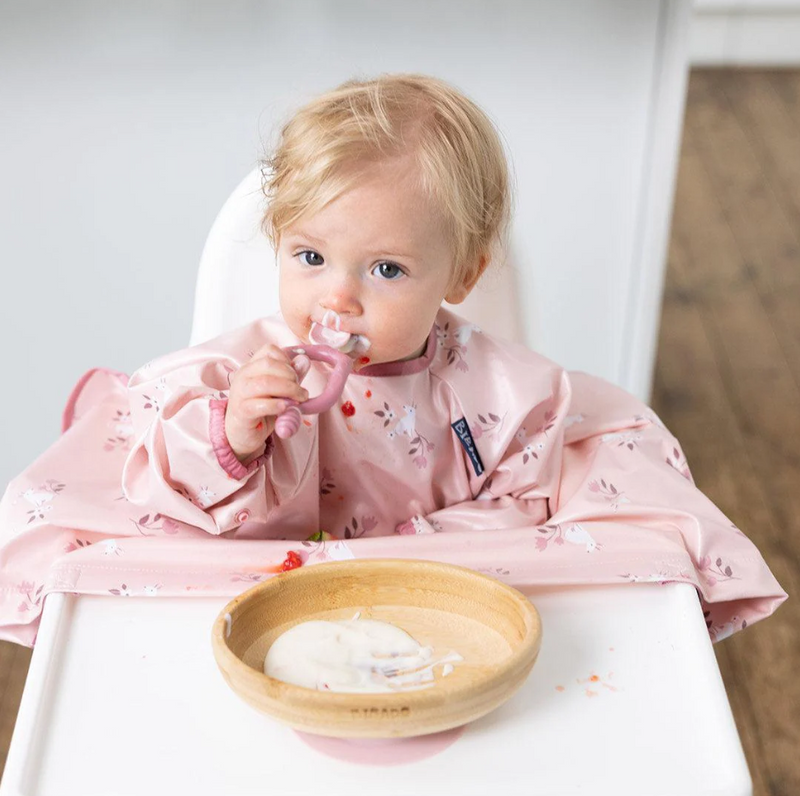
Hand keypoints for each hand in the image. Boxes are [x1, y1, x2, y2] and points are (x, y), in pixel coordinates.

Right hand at [224, 344, 309, 460]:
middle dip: (290, 375)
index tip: (295, 375)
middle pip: (269, 364)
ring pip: (265, 382)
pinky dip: (277, 405)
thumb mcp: (279, 390)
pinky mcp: (241, 411)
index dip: (287, 360)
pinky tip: (285, 408)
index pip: (269, 350)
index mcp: (251, 366)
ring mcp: (240, 393)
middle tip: (300, 390)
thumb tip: (304, 361)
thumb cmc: (260, 409)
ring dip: (288, 390)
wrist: (241, 433)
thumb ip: (291, 376)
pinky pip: (260, 405)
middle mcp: (243, 375)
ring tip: (298, 400)